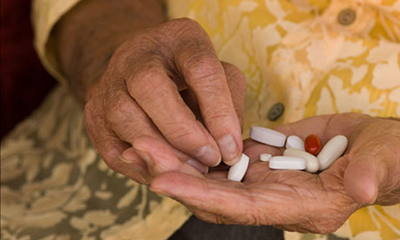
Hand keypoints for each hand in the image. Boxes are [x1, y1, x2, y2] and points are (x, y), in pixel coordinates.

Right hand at [83, 18, 245, 183]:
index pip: (200, 67)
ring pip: (124, 116)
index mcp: (178, 38)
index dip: (218, 111)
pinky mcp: (94, 112)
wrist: (142, 74)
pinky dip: (141, 165)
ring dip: (161, 152)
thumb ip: (229, 107)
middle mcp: (137, 54)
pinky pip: (112, 145)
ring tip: (190, 169)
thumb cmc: (190, 79)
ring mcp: (109, 82)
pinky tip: (166, 170)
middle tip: (208, 159)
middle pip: (150, 86)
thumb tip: (228, 149)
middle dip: (182, 131)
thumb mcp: (221, 78)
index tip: (231, 148)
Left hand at [148, 113, 399, 232]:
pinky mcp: (259, 159)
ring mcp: (264, 180)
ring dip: (177, 160)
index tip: (162, 180)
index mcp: (302, 207)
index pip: (244, 207)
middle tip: (139, 153)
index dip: (203, 195)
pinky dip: (194, 148)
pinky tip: (169, 133)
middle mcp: (274, 198)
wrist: (378, 148)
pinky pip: (220, 158)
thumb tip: (364, 188)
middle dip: (176, 176)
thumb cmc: (389, 158)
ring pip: (212, 176)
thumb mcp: (386, 161)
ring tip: (141, 142)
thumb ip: (374, 173)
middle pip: (216, 194)